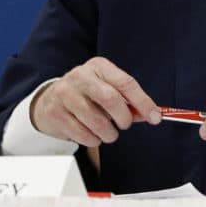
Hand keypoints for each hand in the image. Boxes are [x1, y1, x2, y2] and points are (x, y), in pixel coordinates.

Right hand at [30, 56, 161, 146]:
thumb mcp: (109, 89)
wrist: (51, 98)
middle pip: (111, 99)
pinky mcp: (54, 112)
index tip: (155, 116)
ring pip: (96, 120)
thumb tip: (150, 114)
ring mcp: (64, 93)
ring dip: (109, 133)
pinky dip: (93, 140)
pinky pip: (81, 133)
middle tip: (125, 124)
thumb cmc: (87, 94)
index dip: (143, 102)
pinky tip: (93, 136)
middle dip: (124, 118)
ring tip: (109, 133)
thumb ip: (129, 101)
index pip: (126, 83)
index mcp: (99, 66)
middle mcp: (80, 76)